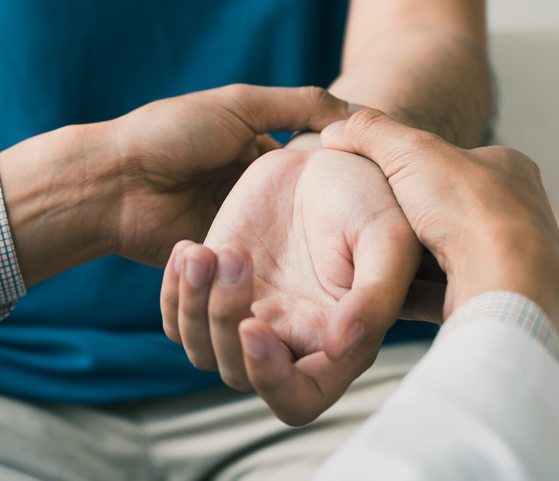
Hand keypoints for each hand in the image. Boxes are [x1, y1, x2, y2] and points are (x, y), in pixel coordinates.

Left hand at [0, 85, 348, 285]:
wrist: (112, 181)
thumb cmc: (171, 134)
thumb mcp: (240, 106)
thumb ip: (299, 105)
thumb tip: (359, 112)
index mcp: (260, 160)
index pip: (315, 180)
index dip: (343, 194)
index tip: (378, 209)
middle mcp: (251, 200)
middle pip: (302, 223)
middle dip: (324, 239)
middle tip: (361, 257)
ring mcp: (233, 236)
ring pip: (279, 257)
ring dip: (293, 264)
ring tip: (326, 281)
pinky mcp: (213, 270)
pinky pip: (247, 280)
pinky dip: (263, 282)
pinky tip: (290, 292)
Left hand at [161, 147, 420, 424]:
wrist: (324, 158)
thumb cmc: (368, 195)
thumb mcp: (387, 237)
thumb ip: (376, 296)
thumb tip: (341, 349)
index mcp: (336, 341)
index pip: (300, 400)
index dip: (272, 380)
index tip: (255, 326)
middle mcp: (289, 339)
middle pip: (239, 375)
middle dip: (226, 321)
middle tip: (235, 254)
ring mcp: (248, 315)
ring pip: (201, 351)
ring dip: (195, 304)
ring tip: (205, 250)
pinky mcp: (213, 290)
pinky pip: (175, 321)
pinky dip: (172, 292)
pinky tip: (191, 250)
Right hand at [321, 109, 558, 332]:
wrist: (504, 284)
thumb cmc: (469, 210)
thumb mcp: (411, 151)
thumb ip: (371, 133)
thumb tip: (334, 131)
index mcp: (509, 170)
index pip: (457, 161)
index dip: (417, 168)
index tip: (385, 179)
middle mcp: (517, 213)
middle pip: (449, 212)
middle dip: (413, 220)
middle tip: (377, 224)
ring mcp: (507, 259)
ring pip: (447, 255)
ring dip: (412, 260)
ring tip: (376, 259)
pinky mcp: (492, 296)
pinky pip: (444, 293)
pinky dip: (415, 293)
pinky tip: (387, 293)